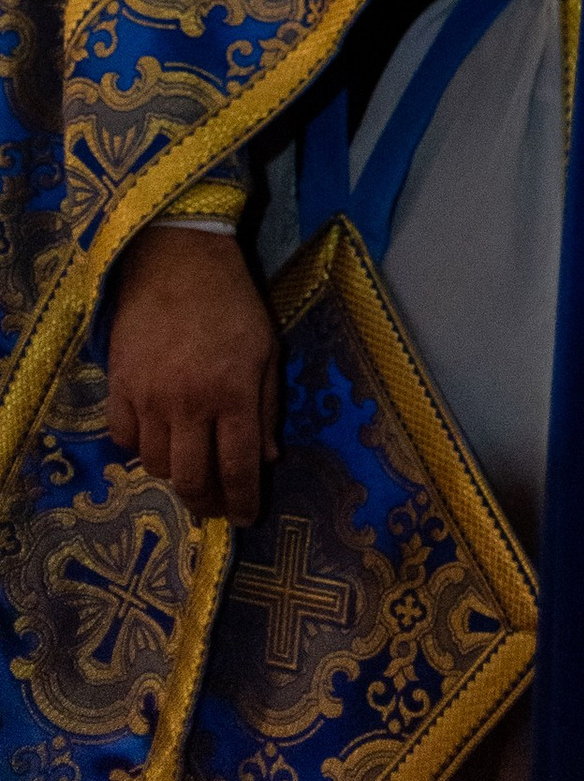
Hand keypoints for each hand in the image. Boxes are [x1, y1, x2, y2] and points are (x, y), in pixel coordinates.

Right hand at [106, 227, 278, 525]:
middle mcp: (190, 404)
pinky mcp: (118, 387)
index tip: (245, 519)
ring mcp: (149, 397)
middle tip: (214, 507)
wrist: (176, 261)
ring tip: (189, 468)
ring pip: (156, 465)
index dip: (242, 501)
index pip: (238, 466)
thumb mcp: (266, 349)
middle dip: (205, 502)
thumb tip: (268, 459)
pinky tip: (156, 440)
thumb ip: (267, 406)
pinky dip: (140, 448)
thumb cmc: (232, 303)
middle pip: (191, 478)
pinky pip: (124, 438)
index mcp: (234, 393)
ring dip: (175, 475)